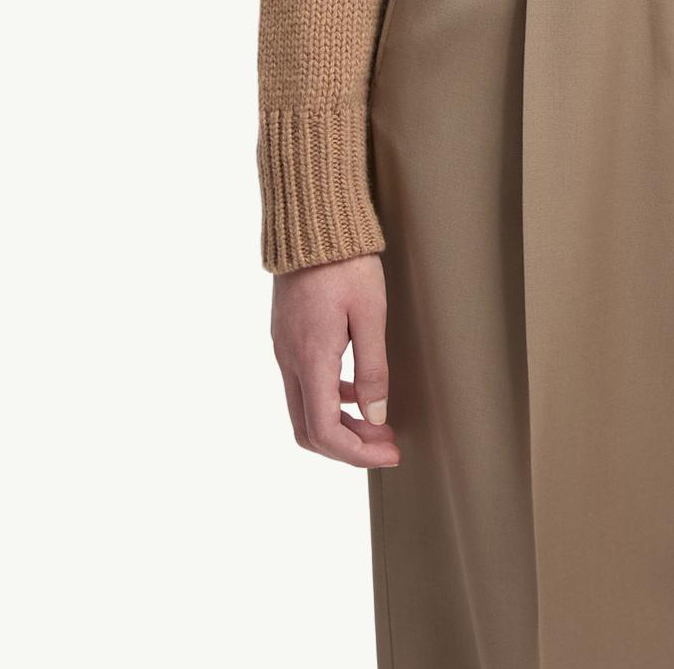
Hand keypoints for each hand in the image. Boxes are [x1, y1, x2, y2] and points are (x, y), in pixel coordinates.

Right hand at [270, 250, 400, 467]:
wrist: (311, 220)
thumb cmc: (346, 262)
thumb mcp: (370, 312)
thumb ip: (373, 368)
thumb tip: (377, 418)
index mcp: (311, 358)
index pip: (324, 431)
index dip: (357, 453)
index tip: (389, 454)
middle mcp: (289, 359)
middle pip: (309, 429)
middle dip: (348, 446)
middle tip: (386, 445)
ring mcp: (283, 348)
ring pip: (305, 408)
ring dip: (340, 424)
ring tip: (380, 423)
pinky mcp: (286, 335)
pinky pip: (304, 383)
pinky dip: (331, 398)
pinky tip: (359, 390)